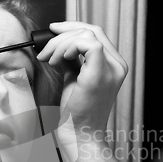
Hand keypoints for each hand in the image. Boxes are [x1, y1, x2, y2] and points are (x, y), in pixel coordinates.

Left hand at [36, 21, 127, 149]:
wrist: (79, 134)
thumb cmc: (77, 112)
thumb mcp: (74, 78)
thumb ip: (71, 60)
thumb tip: (58, 44)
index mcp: (114, 65)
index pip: (96, 34)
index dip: (73, 27)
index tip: (53, 30)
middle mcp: (117, 65)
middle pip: (92, 31)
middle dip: (63, 34)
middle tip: (45, 49)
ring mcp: (112, 70)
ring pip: (87, 35)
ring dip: (61, 44)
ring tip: (49, 61)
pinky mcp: (100, 75)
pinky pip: (88, 45)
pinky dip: (67, 48)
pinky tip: (57, 61)